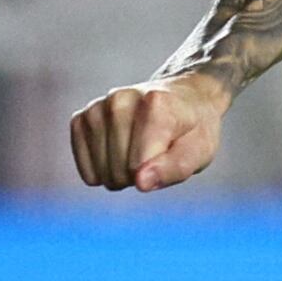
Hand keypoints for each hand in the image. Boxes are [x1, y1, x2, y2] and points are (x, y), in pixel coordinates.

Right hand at [71, 72, 230, 192]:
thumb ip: (175, 168)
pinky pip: (88, 172)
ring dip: (123, 174)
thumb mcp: (200, 151)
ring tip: (140, 150)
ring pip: (103, 174)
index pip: (140, 165)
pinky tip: (120, 152)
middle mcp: (120, 100)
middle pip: (120, 171)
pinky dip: (105, 172)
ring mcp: (97, 108)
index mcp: (155, 103)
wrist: (182, 98)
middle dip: (141, 174)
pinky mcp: (80, 120)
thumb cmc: (193, 129)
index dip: (158, 171)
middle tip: (157, 152)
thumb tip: (140, 181)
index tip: (172, 152)